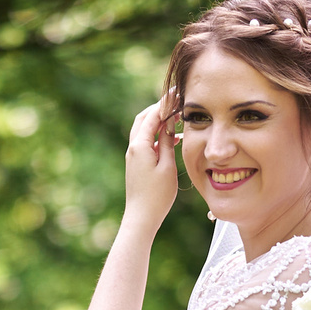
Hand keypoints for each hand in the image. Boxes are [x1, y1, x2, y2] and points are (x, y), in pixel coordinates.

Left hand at [121, 100, 179, 232]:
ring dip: (158, 120)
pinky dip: (157, 134)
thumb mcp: (167, 166)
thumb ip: (166, 142)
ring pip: (144, 129)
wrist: (141, 217)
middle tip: (175, 100)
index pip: (152, 116)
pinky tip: (172, 137)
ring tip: (177, 117)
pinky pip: (145, 141)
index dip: (165, 103)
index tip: (177, 92)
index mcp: (139, 146)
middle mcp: (133, 147)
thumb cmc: (157, 195)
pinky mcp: (136, 163)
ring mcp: (133, 155)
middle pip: (143, 118)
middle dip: (158, 107)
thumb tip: (168, 122)